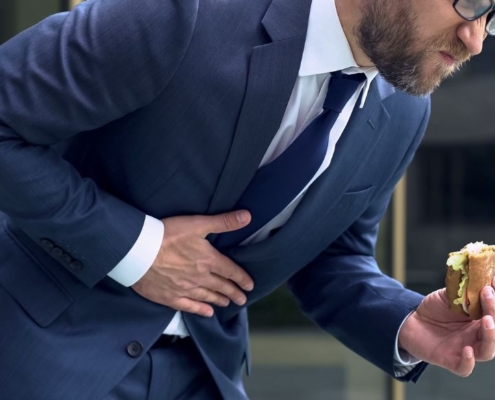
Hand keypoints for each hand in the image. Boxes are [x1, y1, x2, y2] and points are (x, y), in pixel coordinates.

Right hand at [132, 210, 253, 316]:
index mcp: (208, 260)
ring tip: (227, 304)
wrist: (139, 251)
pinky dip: (200, 310)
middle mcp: (200, 277)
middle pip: (221, 286)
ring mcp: (185, 289)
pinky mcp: (170, 297)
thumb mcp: (198, 223)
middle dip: (233, 293)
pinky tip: (207, 313)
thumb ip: (223, 221)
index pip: (230, 271)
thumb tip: (247, 216)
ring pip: (207, 297)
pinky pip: (189, 306)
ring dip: (219, 300)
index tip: (250, 286)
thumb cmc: (168, 235)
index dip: (242, 278)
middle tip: (243, 300)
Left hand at [398, 278, 494, 376]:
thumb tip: (475, 273)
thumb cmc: (434, 310)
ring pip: (487, 350)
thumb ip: (463, 289)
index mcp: (480, 319)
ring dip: (491, 336)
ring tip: (488, 321)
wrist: (411, 321)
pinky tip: (467, 350)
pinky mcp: (451, 360)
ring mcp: (466, 349)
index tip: (494, 281)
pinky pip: (464, 367)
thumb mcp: (448, 295)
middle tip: (488, 295)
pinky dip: (468, 361)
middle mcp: (477, 336)